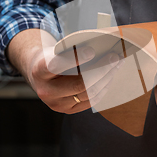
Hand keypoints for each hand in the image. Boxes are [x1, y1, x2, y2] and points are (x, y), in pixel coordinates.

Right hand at [7, 29, 122, 113]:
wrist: (41, 77)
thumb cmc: (54, 58)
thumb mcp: (56, 50)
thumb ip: (73, 49)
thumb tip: (102, 46)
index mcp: (39, 71)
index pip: (57, 66)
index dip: (74, 59)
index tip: (92, 50)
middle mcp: (46, 91)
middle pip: (79, 84)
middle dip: (101, 69)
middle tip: (115, 57)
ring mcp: (57, 104)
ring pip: (88, 93)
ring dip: (106, 78)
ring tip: (116, 64)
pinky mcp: (68, 110)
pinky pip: (92, 101)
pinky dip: (103, 87)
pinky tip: (110, 76)